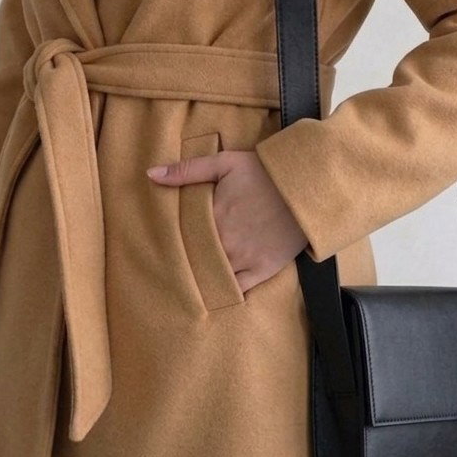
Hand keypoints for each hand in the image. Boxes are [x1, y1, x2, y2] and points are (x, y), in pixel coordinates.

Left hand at [146, 148, 308, 293]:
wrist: (306, 186)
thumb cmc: (264, 172)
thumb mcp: (224, 162)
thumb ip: (187, 170)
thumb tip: (151, 175)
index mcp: (213, 218)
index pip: (181, 237)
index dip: (170, 241)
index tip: (157, 244)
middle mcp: (226, 243)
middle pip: (195, 258)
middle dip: (182, 261)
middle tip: (164, 266)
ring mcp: (245, 259)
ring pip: (212, 276)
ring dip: (199, 278)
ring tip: (184, 283)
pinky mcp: (263, 270)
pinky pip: (237, 289)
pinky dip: (223, 292)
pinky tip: (211, 294)